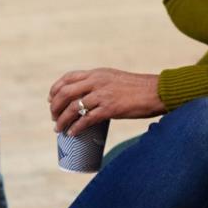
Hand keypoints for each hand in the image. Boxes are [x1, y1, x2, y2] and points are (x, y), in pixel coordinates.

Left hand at [50, 67, 164, 132]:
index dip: (55, 89)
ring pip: (73, 108)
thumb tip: (90, 97)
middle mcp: (97, 82)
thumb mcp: (115, 79)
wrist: (156, 92)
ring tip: (59, 129)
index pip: (68, 78)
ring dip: (62, 120)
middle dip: (55, 107)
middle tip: (53, 117)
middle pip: (65, 93)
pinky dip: (76, 128)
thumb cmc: (138, 88)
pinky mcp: (110, 109)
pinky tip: (72, 133)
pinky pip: (86, 119)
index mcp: (97, 73)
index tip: (51, 99)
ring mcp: (102, 95)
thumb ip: (101, 84)